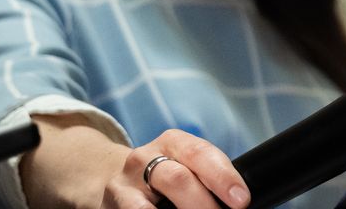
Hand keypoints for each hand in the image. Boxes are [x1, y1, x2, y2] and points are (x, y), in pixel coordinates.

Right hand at [25, 119, 252, 208]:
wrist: (104, 175)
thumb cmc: (161, 172)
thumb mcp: (181, 161)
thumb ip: (205, 175)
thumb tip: (238, 200)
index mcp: (174, 142)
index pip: (202, 154)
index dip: (224, 177)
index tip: (241, 200)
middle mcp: (146, 157)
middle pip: (178, 179)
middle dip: (204, 203)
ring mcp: (126, 183)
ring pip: (151, 205)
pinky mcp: (113, 203)